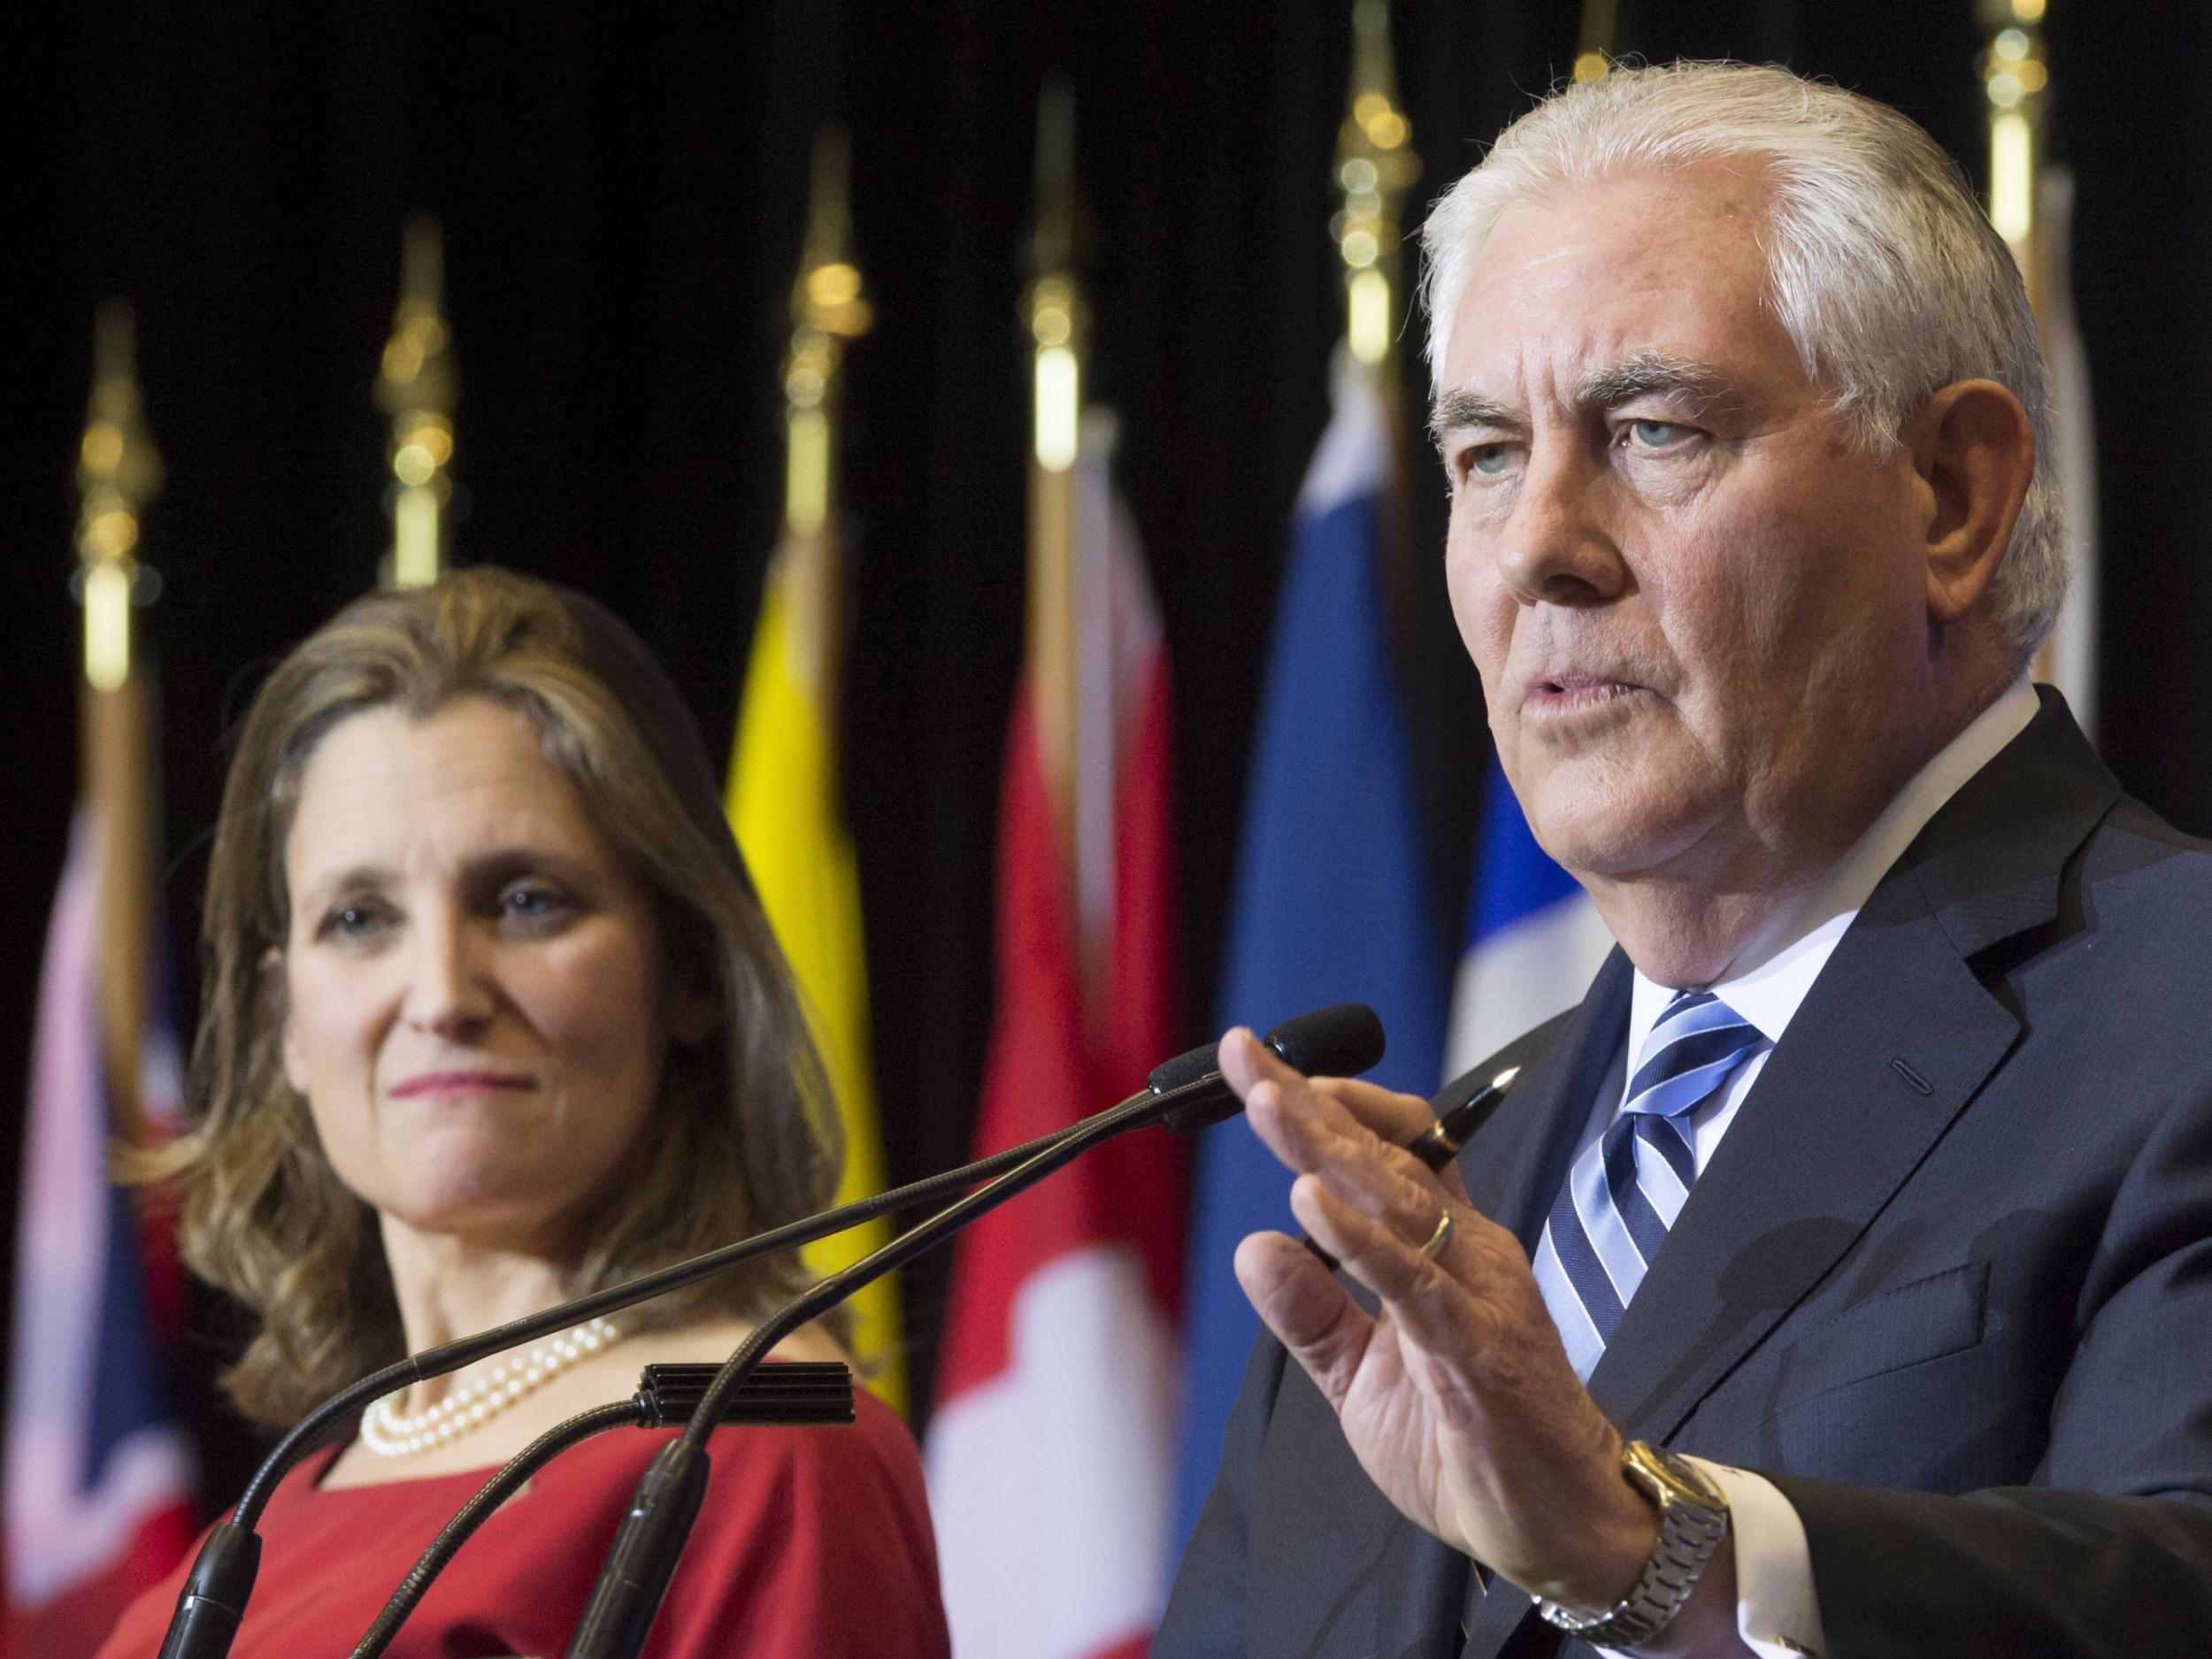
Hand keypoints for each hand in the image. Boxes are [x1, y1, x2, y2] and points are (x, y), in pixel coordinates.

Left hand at [1220, 1027, 1657, 1608]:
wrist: (1562, 1526)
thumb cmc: (1469, 1444)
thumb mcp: (1362, 1377)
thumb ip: (1311, 1313)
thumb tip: (1252, 1246)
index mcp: (1445, 1249)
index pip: (1385, 1151)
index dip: (1324, 1104)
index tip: (1255, 1068)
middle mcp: (1468, 1252)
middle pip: (1383, 1155)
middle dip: (1309, 1101)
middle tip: (1244, 1055)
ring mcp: (1479, 1295)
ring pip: (1397, 1201)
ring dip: (1326, 1147)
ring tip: (1266, 1101)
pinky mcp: (1480, 1351)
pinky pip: (1413, 1284)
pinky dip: (1359, 1240)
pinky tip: (1308, 1203)